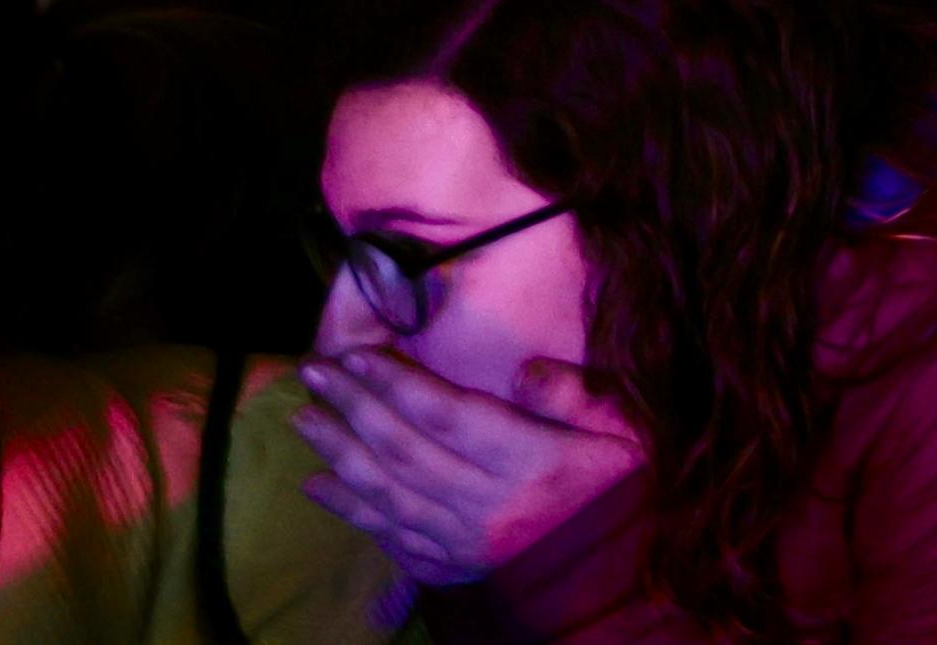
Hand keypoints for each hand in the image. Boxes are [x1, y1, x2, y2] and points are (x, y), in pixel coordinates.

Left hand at [293, 344, 644, 586]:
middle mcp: (489, 506)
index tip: (358, 354)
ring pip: (387, 494)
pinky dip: (349, 511)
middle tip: (314, 371)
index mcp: (533, 464)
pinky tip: (319, 486)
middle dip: (355, 407)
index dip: (399, 384)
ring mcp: (464, 543)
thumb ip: (581, 397)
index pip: (449, 417)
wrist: (629, 580)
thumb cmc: (630, 495)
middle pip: (406, 451)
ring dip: (339, 454)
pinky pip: (389, 538)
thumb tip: (525, 369)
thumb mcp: (631, 434)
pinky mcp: (452, 568)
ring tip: (305, 419)